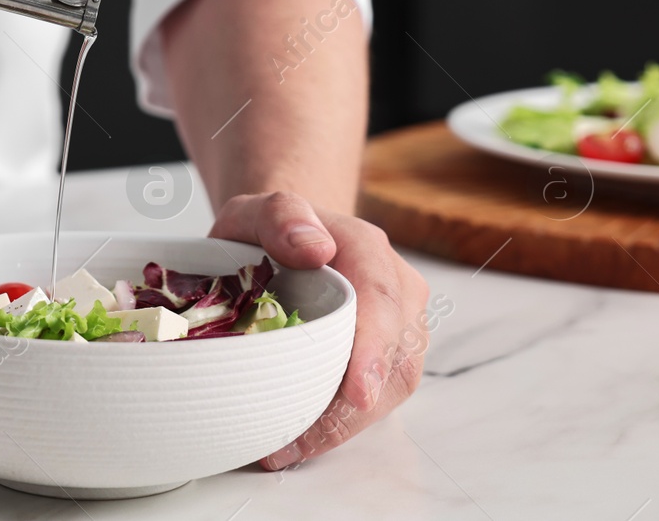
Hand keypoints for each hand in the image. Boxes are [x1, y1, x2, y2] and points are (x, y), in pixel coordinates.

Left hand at [209, 191, 430, 469]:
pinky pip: (376, 400)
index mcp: (367, 248)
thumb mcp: (260, 208)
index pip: (381, 299)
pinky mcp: (386, 361)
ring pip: (389, 387)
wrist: (291, 239)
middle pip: (393, 356)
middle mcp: (396, 290)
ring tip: (286, 449)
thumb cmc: (274, 229)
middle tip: (298, 442)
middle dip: (350, 406)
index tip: (357, 390)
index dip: (373, 347)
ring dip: (342, 425)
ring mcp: (398, 329)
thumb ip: (283, 214)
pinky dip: (339, 425)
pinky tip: (297, 442)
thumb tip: (313, 246)